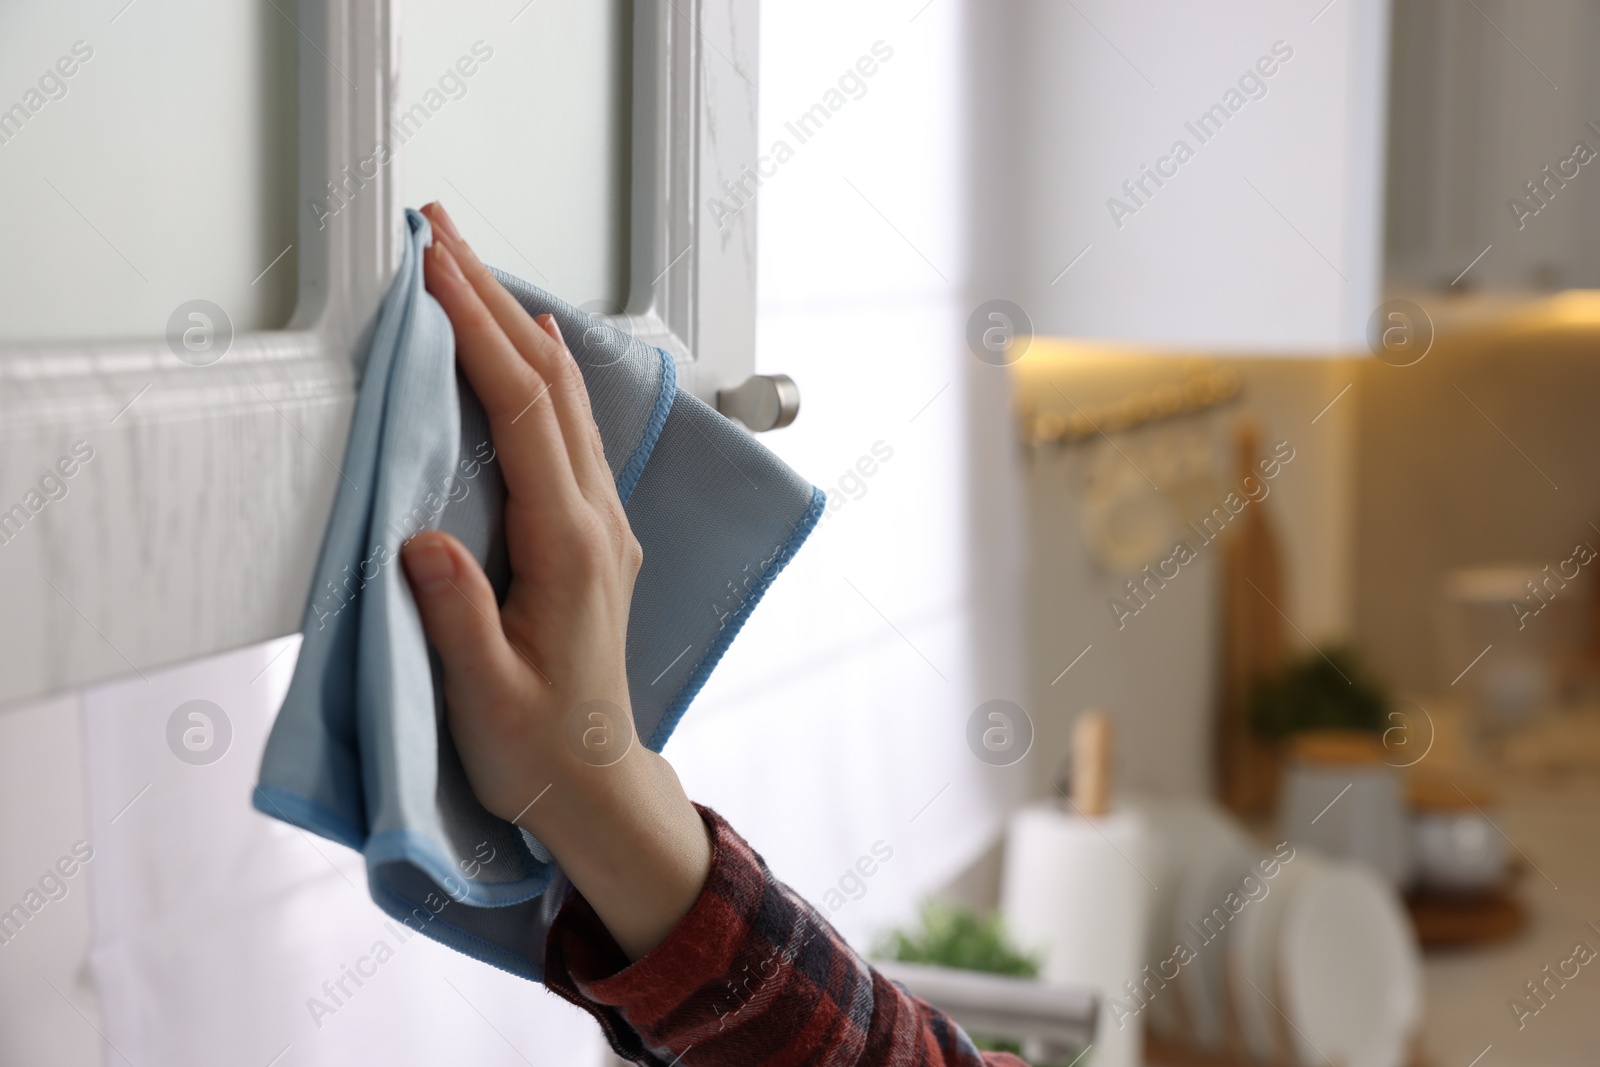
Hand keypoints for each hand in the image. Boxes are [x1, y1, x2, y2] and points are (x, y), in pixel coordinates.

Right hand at [400, 202, 709, 960]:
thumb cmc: (538, 750)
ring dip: (514, 325)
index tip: (434, 269)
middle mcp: (596, 521)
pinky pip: (571, 430)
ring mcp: (601, 523)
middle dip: (492, 300)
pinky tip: (531, 344)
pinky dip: (542, 373)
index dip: (479, 335)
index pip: (525, 416)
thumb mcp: (488, 698)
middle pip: (548, 385)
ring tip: (467, 264)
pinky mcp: (590, 534)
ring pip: (564, 400)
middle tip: (440, 229)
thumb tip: (422, 535)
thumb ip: (458, 617)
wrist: (596, 783)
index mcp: (571, 549)